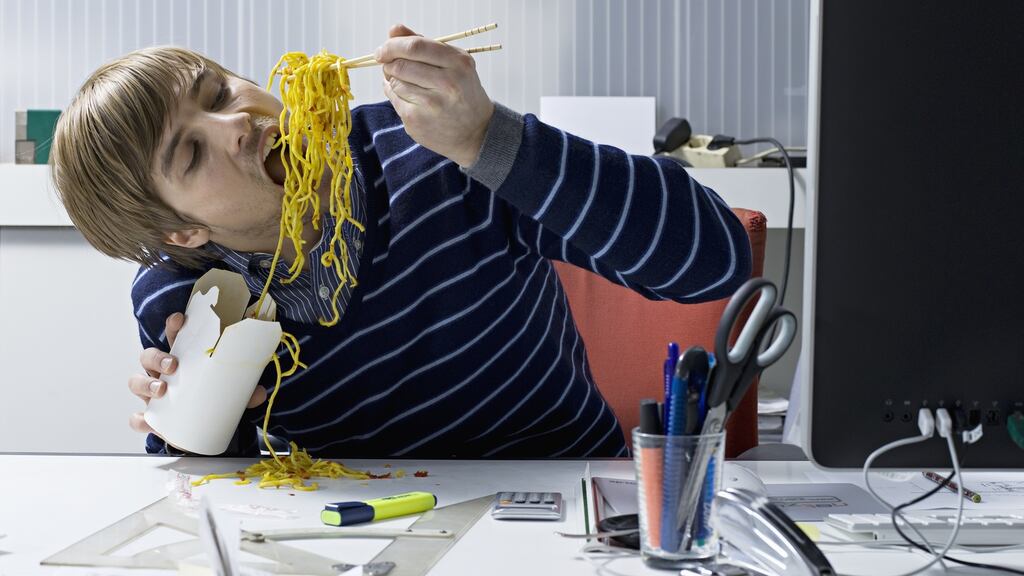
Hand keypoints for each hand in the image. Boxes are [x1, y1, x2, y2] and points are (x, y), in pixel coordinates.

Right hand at [128, 312, 267, 435]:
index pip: (173, 336)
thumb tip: (259, 392)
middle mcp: (161, 373)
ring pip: (136, 381)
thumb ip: (244, 391)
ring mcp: (152, 393)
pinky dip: (140, 419)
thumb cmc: (211, 397)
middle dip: (157, 357)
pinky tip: (148, 420)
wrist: (203, 428)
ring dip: (146, 383)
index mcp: (182, 357)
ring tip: (162, 389)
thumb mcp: (229, 390)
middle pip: (148, 356)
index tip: (179, 320)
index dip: (173, 325)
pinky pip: (137, 417)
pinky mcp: (150, 418)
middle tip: (173, 364)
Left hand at [376, 24, 494, 167]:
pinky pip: (393, 99)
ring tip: (407, 83)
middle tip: (391, 65)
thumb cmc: (462, 92)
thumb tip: (394, 29)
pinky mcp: (416, 121)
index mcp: (458, 63)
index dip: (393, 45)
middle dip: (389, 62)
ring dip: (393, 79)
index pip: (415, 47)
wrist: (475, 132)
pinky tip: (409, 98)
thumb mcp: (453, 63)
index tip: (383, 49)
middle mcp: (447, 84)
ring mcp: (431, 105)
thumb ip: (423, 44)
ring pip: (395, 82)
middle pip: (400, 64)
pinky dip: (395, 94)